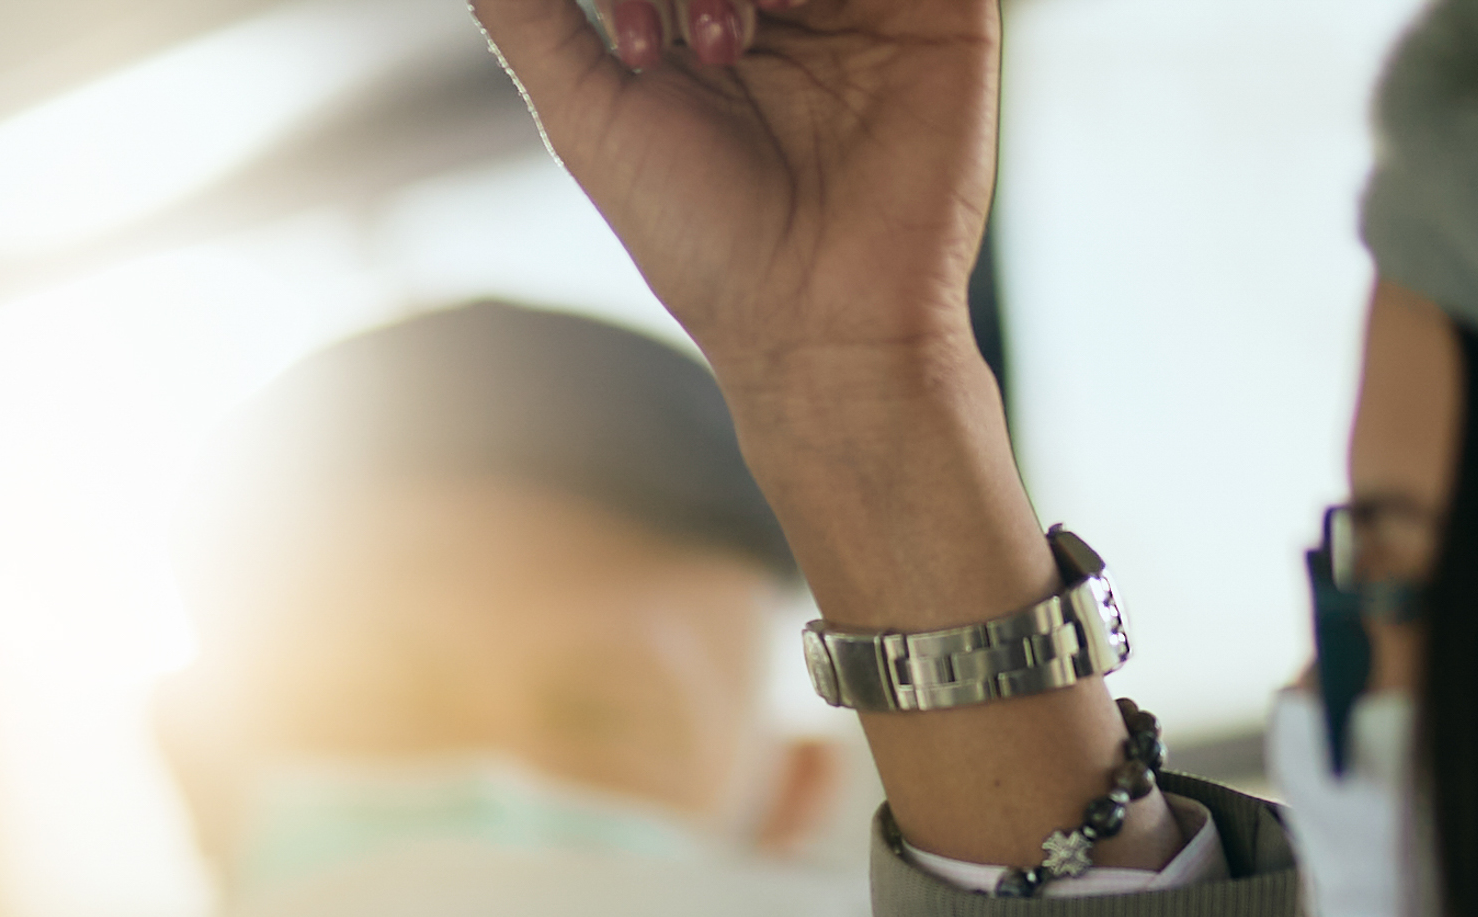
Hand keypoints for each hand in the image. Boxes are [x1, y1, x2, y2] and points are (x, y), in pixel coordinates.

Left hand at [461, 0, 1115, 864]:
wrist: (819, 323)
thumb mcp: (587, 116)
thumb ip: (533, 19)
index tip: (637, 57)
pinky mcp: (944, 9)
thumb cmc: (700, 239)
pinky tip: (796, 7)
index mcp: (708, 14)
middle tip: (698, 50)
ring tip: (731, 44)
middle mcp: (788, 0)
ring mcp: (862, 2)